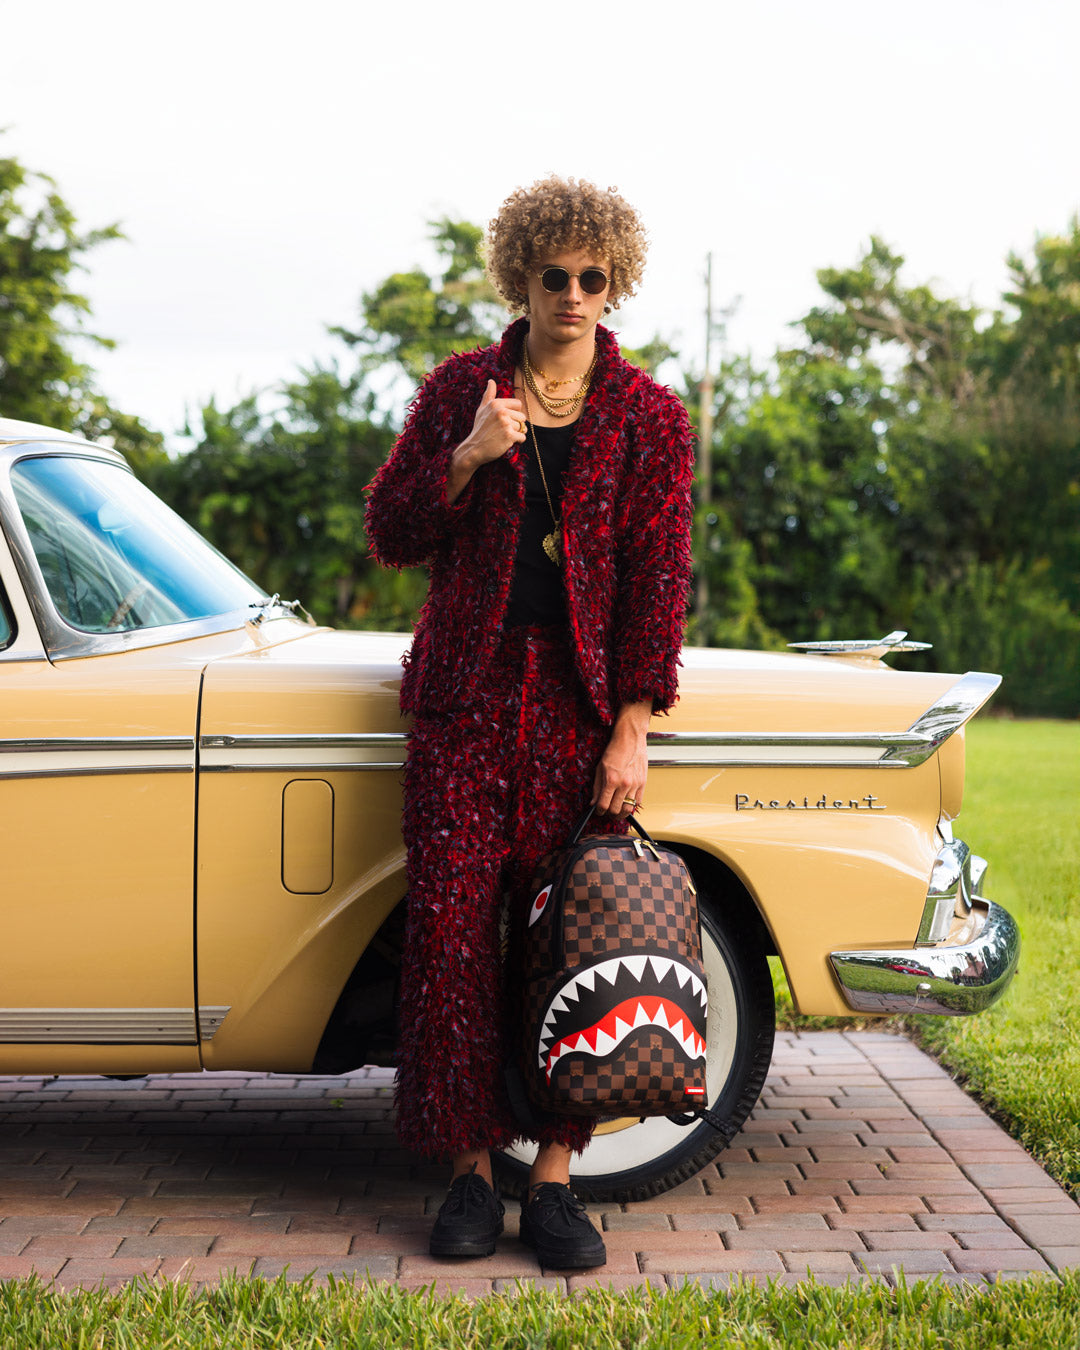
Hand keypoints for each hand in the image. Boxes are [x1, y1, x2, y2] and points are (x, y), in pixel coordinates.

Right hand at [447, 380, 525, 502]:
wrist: (474, 449)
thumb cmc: (480, 429)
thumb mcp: (482, 410)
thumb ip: (488, 395)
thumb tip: (491, 381)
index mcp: (496, 403)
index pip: (518, 404)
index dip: (514, 414)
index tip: (504, 420)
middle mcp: (501, 411)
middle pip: (522, 417)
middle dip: (515, 425)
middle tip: (502, 431)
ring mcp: (505, 423)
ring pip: (523, 428)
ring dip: (516, 434)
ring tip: (503, 436)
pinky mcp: (509, 436)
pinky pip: (522, 438)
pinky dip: (517, 442)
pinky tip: (506, 442)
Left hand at [591, 701, 650, 818]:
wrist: (630, 738)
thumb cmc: (614, 750)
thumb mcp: (600, 768)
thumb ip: (597, 788)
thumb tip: (593, 803)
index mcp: (611, 780)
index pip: (603, 805)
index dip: (599, 811)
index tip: (598, 810)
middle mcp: (624, 784)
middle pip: (616, 810)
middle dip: (609, 814)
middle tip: (607, 812)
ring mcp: (635, 784)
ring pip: (628, 809)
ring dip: (621, 813)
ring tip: (616, 811)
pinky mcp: (643, 783)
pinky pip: (638, 802)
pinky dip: (632, 806)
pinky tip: (626, 803)